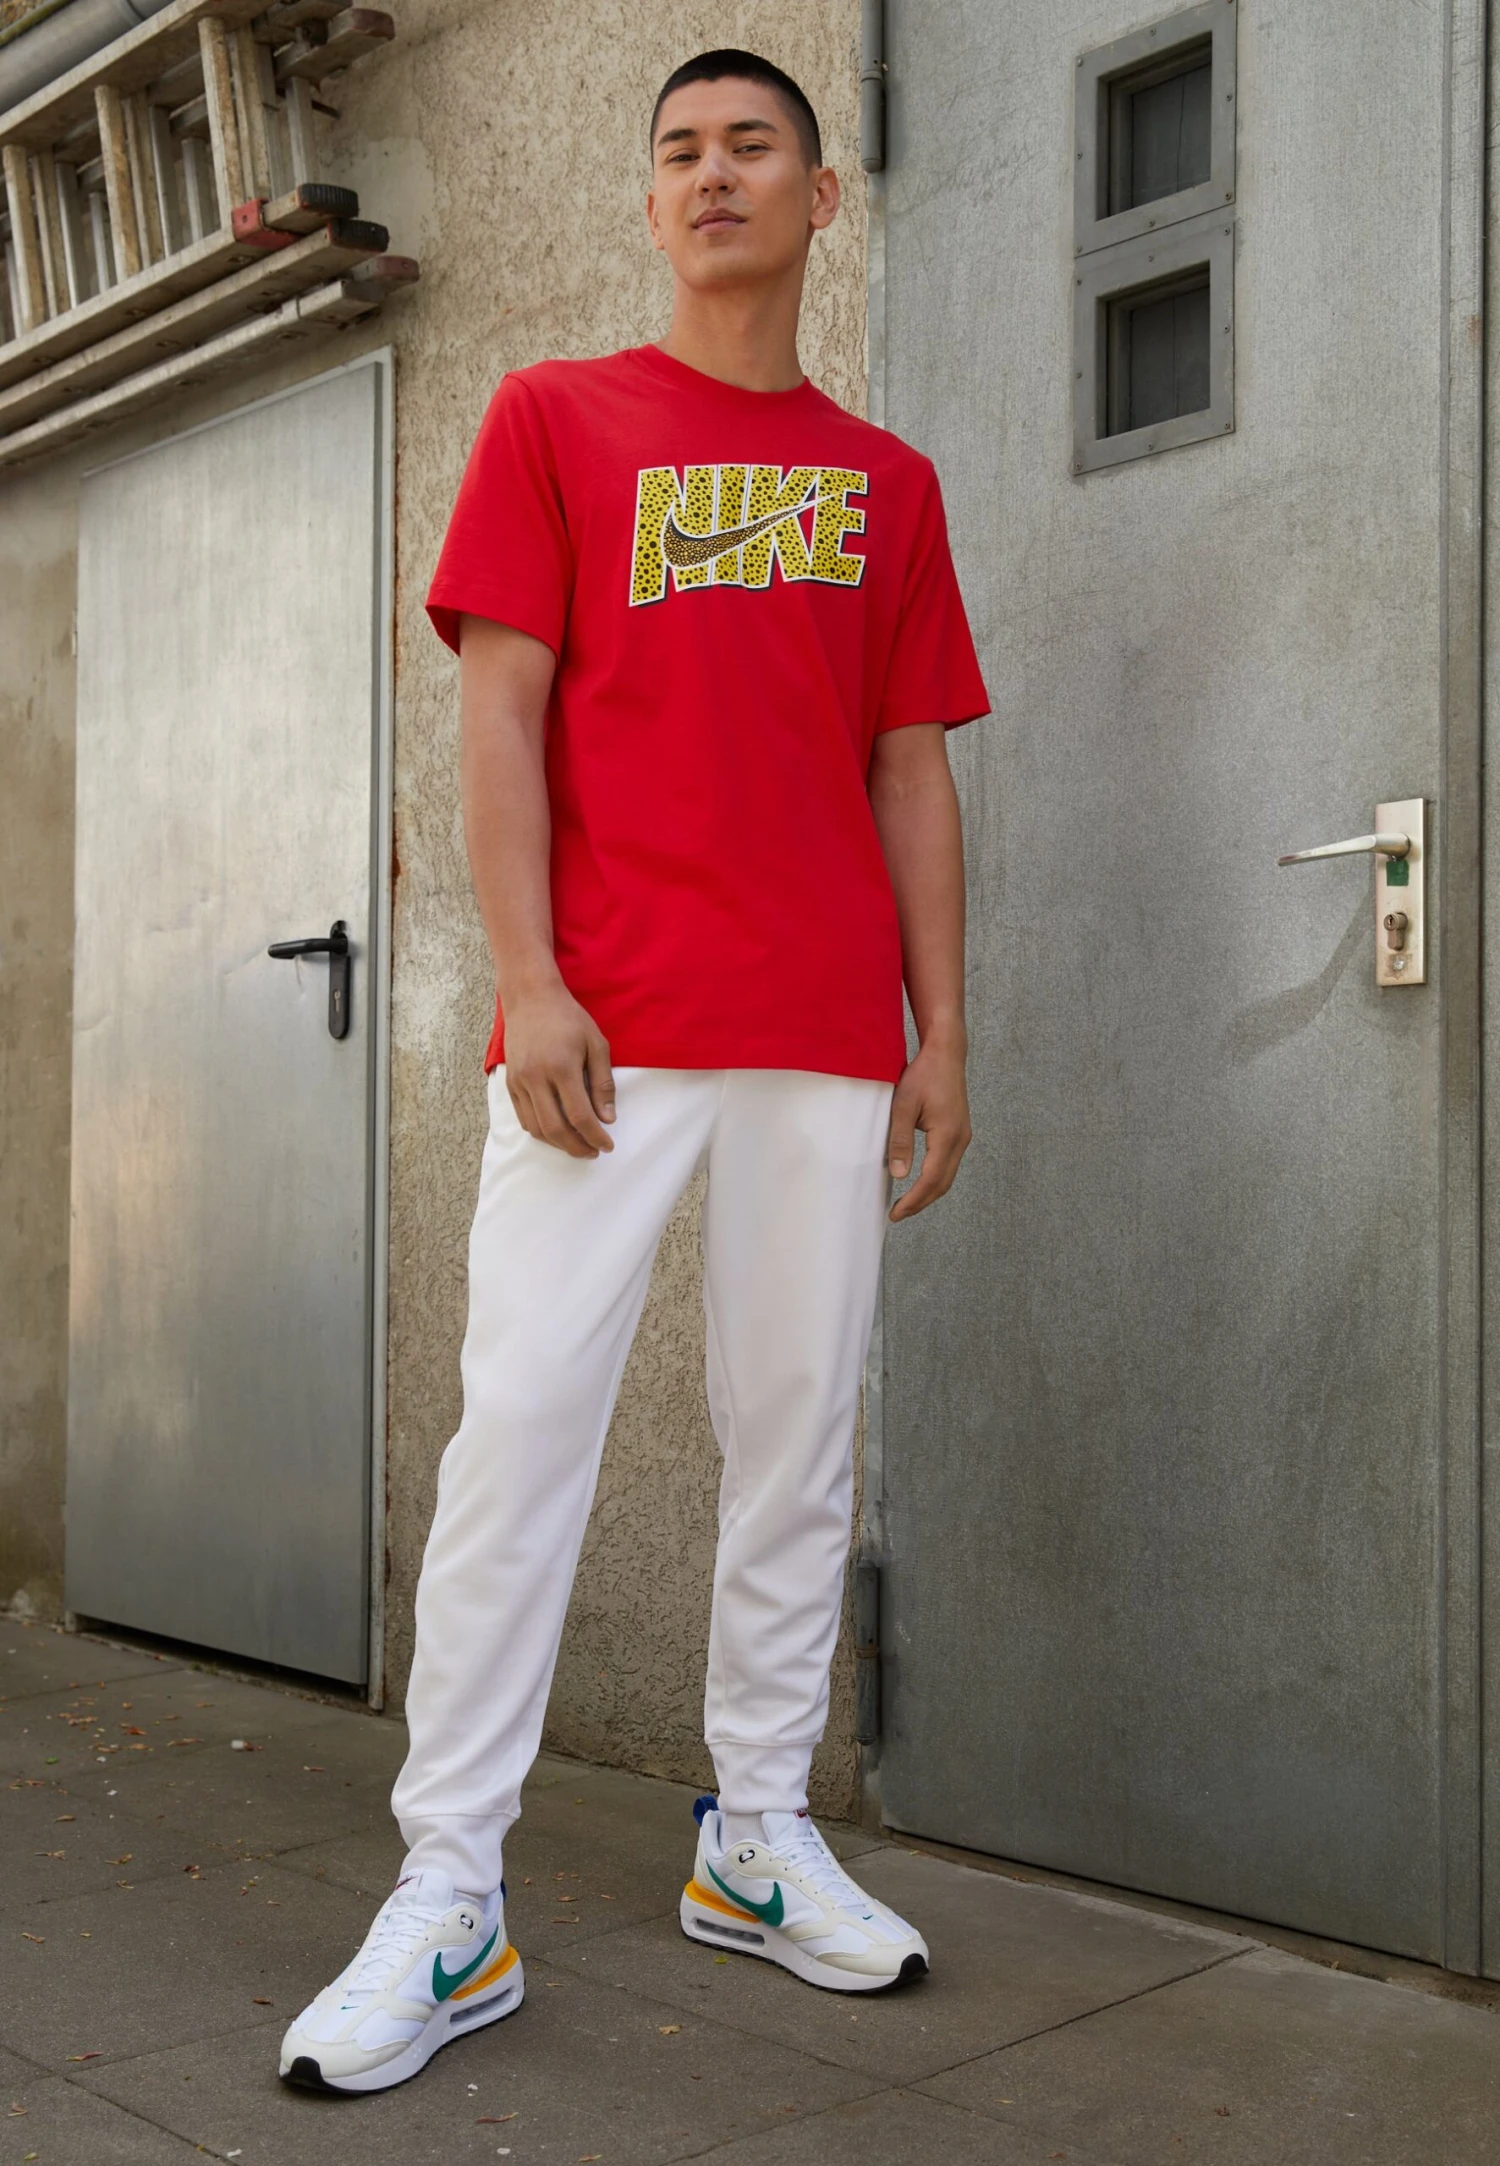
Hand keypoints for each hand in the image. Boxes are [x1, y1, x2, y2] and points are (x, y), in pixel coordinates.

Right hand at [501, 981, 615, 1156]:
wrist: (530, 998)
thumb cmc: (568, 1019)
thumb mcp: (596, 1044)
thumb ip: (602, 1083)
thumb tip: (607, 1118)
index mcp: (561, 1067)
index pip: (579, 1115)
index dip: (595, 1136)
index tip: (608, 1145)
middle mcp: (536, 1077)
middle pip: (555, 1129)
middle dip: (577, 1147)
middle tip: (594, 1152)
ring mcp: (519, 1081)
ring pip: (536, 1128)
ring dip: (558, 1144)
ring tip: (578, 1145)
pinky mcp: (510, 1083)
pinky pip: (523, 1118)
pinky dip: (540, 1132)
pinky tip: (557, 1132)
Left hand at [886, 1034, 970, 1220]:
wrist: (946, 1054)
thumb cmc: (924, 1075)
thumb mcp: (903, 1106)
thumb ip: (900, 1141)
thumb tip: (899, 1175)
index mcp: (947, 1136)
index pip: (931, 1180)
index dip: (914, 1200)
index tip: (896, 1213)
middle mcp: (960, 1140)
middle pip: (943, 1184)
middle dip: (921, 1202)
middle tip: (898, 1214)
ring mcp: (963, 1136)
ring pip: (948, 1176)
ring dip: (928, 1192)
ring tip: (906, 1203)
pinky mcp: (960, 1131)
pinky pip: (949, 1164)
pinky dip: (934, 1178)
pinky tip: (919, 1180)